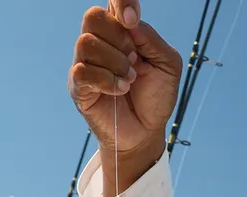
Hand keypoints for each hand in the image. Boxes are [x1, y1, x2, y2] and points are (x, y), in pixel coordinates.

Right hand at [69, 2, 182, 194]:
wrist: (146, 132)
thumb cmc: (155, 97)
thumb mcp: (167, 65)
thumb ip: (151, 39)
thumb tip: (130, 23)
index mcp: (121, 31)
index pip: (112, 1)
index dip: (120, 1)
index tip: (133, 19)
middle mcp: (100, 42)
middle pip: (93, 16)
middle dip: (119, 38)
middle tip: (134, 61)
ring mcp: (86, 64)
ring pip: (87, 43)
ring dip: (115, 63)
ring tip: (130, 81)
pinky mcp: (79, 87)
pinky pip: (83, 71)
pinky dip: (106, 81)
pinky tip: (119, 91)